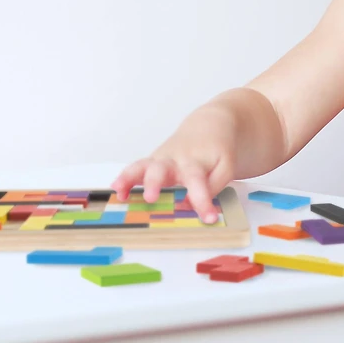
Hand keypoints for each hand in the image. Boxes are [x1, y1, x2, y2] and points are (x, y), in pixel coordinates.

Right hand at [110, 115, 236, 223]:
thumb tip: (188, 205)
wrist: (210, 124)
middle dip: (154, 183)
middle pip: (162, 169)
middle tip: (150, 198)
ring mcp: (162, 159)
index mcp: (197, 163)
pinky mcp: (153, 161)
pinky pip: (136, 168)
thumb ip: (212, 187)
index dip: (203, 201)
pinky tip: (117, 190)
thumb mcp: (225, 167)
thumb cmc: (218, 150)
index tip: (209, 218)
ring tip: (120, 191)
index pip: (199, 183)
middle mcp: (176, 160)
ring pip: (143, 165)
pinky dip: (124, 178)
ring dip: (131, 177)